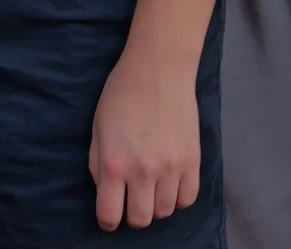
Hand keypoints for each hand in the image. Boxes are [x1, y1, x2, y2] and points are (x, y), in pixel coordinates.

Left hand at [88, 43, 201, 230]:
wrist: (158, 70)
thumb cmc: (121, 94)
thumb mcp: (97, 127)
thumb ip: (97, 163)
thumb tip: (105, 189)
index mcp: (113, 162)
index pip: (110, 215)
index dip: (107, 220)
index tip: (109, 214)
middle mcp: (143, 171)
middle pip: (140, 219)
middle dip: (132, 214)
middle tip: (130, 199)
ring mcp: (171, 168)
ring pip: (165, 212)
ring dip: (155, 205)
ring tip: (151, 187)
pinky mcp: (192, 161)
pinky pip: (188, 199)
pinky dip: (178, 198)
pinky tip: (170, 184)